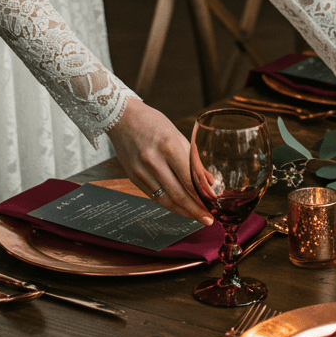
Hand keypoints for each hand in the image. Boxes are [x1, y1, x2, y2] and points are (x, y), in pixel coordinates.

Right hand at [107, 99, 213, 224]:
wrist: (122, 117)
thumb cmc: (154, 123)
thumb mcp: (178, 136)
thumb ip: (193, 161)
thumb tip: (209, 182)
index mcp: (169, 146)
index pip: (189, 179)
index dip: (202, 196)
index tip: (213, 205)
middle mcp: (154, 160)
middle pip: (178, 193)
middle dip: (195, 210)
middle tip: (208, 219)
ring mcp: (141, 170)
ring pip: (165, 199)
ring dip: (182, 211)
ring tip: (196, 217)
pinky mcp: (133, 177)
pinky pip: (154, 196)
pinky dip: (168, 204)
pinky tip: (179, 208)